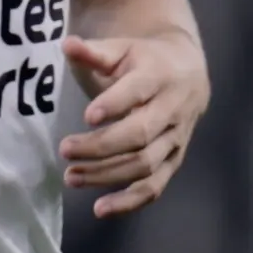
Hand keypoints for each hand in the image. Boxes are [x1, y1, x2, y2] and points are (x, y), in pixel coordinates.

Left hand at [57, 33, 207, 218]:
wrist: (187, 72)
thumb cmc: (144, 59)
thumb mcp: (122, 48)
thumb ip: (93, 52)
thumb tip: (66, 44)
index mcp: (159, 75)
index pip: (138, 91)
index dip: (115, 103)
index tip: (87, 115)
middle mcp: (172, 109)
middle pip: (140, 134)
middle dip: (101, 145)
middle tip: (65, 149)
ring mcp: (175, 139)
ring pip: (145, 164)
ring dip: (106, 174)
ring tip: (71, 176)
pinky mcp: (174, 160)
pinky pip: (155, 186)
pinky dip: (130, 201)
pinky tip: (100, 208)